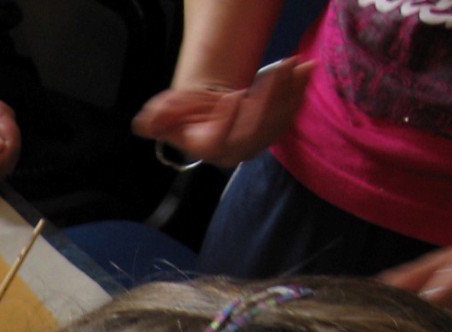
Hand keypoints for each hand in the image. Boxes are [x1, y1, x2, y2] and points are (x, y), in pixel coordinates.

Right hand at [132, 59, 313, 167]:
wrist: (211, 124)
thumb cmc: (188, 119)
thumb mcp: (168, 119)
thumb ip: (157, 120)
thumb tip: (145, 122)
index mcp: (211, 148)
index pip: (222, 139)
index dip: (228, 120)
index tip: (232, 96)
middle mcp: (238, 149)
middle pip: (256, 127)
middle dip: (268, 96)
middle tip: (276, 69)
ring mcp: (259, 140)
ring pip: (277, 117)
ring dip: (288, 88)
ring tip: (293, 62)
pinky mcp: (276, 129)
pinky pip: (291, 111)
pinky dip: (300, 90)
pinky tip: (305, 69)